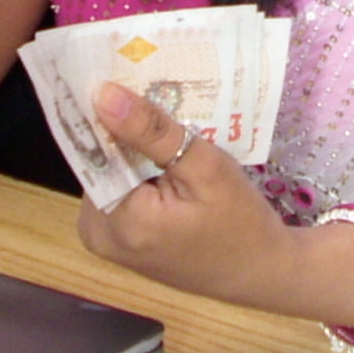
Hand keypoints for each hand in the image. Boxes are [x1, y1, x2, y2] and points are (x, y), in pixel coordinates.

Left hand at [75, 83, 330, 314]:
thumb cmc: (240, 222)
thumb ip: (152, 132)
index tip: (134, 79)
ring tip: (170, 129)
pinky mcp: (115, 239)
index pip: (94, 146)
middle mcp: (96, 231)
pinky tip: (168, 161)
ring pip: (108, 171)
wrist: (259, 273)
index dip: (114, 112)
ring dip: (135, 150)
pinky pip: (118, 189)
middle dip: (128, 130)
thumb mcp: (205, 169)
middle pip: (99, 159)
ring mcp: (103, 239)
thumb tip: (102, 95)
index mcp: (115, 219)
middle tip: (164, 102)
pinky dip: (139, 171)